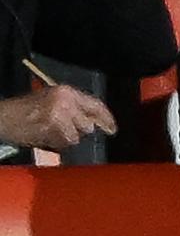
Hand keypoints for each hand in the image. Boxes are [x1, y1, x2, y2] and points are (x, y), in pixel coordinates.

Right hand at [0, 85, 116, 150]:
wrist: (4, 117)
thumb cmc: (27, 108)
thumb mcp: (53, 99)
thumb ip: (75, 106)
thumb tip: (96, 121)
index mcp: (67, 92)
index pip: (95, 105)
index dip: (106, 118)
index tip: (113, 128)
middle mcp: (66, 101)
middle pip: (87, 124)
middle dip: (79, 131)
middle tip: (65, 129)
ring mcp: (59, 115)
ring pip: (77, 136)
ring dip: (67, 138)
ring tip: (52, 131)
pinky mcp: (51, 129)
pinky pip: (64, 143)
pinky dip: (58, 144)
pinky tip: (47, 137)